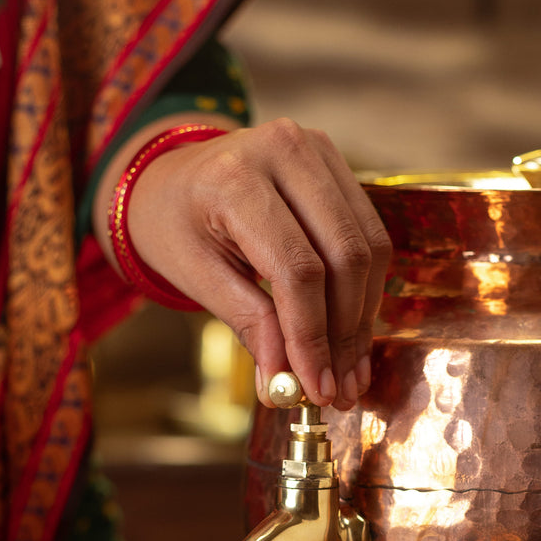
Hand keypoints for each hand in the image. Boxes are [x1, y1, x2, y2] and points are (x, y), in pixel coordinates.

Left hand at [97, 117, 390, 411]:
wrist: (171, 175)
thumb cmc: (173, 224)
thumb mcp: (195, 276)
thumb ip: (247, 324)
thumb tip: (285, 384)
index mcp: (235, 177)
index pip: (297, 269)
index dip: (312, 336)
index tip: (317, 388)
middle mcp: (284, 150)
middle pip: (345, 256)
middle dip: (346, 334)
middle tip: (341, 390)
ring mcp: (317, 150)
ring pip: (369, 247)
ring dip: (363, 318)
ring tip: (350, 372)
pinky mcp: (336, 164)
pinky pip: (369, 235)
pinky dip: (365, 290)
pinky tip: (352, 333)